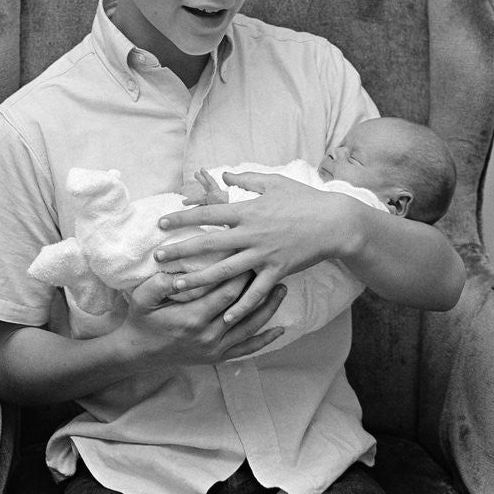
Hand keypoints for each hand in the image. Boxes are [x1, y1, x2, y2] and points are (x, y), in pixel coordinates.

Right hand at [118, 269, 287, 364]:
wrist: (139, 352)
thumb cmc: (142, 320)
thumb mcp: (142, 298)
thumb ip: (159, 283)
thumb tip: (178, 271)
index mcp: (193, 318)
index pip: (226, 292)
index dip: (241, 273)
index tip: (251, 254)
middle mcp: (208, 335)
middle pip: (243, 306)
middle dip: (258, 284)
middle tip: (271, 265)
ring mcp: (215, 349)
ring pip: (250, 327)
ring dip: (269, 308)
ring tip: (282, 288)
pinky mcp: (218, 357)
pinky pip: (246, 350)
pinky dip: (264, 340)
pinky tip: (279, 330)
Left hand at [156, 172, 355, 323]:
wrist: (335, 222)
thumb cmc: (304, 199)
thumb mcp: (274, 182)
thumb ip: (246, 180)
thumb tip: (224, 176)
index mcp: (248, 211)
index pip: (207, 214)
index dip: (182, 218)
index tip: (161, 223)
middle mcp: (251, 234)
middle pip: (209, 244)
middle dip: (181, 252)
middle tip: (158, 258)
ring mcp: (264, 255)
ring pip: (225, 271)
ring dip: (199, 281)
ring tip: (177, 289)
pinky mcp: (277, 271)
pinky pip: (255, 293)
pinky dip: (240, 307)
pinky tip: (224, 318)